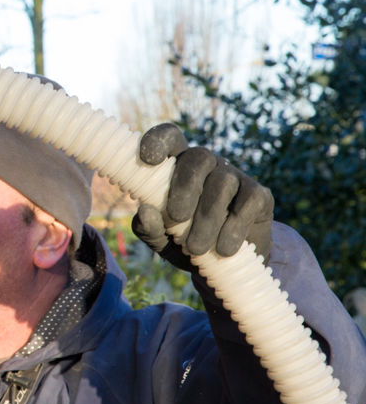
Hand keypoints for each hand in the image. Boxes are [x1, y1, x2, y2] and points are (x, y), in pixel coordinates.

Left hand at [131, 123, 273, 269]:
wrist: (226, 265)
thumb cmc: (184, 242)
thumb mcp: (160, 238)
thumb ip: (147, 226)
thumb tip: (144, 211)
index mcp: (177, 166)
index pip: (170, 138)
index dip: (159, 140)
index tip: (148, 159)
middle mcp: (207, 165)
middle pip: (199, 157)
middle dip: (185, 187)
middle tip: (176, 218)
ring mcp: (235, 177)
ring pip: (223, 182)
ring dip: (207, 218)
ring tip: (196, 248)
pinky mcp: (259, 195)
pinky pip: (248, 201)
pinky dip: (234, 227)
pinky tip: (224, 249)